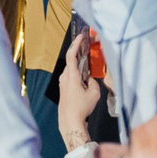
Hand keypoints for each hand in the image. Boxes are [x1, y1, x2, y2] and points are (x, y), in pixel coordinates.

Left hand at [56, 28, 102, 145]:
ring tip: (89, 60)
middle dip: (80, 53)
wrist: (70, 121)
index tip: (81, 37)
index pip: (71, 55)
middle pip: (72, 61)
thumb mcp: (94, 93)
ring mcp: (62, 83)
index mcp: (71, 76)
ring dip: (79, 64)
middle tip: (88, 46)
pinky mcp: (63, 88)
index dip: (76, 44)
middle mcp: (64, 77)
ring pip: (72, 69)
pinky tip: (85, 75)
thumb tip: (91, 79)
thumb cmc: (81, 108)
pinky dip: (77, 72)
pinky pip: (71, 76)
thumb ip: (93, 82)